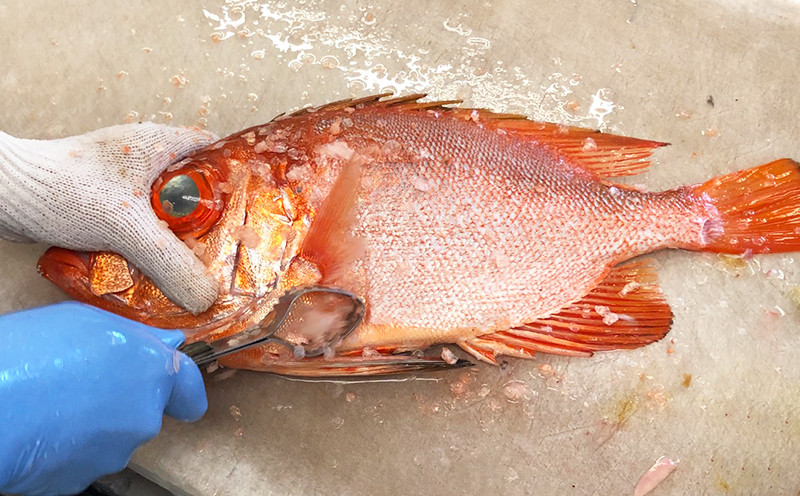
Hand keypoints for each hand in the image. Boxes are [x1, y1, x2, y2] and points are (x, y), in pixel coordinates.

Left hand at [0, 124, 219, 313]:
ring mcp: (126, 180)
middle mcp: (147, 158)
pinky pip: (144, 224)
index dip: (238, 179)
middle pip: (197, 187)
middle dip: (212, 220)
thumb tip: (207, 298)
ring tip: (199, 266)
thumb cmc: (64, 190)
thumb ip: (171, 263)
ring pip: (169, 210)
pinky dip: (153, 244)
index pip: (216, 151)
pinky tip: (159, 268)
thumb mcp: (127, 227)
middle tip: (229, 250)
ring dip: (181, 237)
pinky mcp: (106, 202)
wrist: (3, 196)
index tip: (254, 211)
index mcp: (161, 144)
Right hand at [0, 302, 206, 495]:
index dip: (180, 387)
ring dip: (95, 425)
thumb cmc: (28, 353)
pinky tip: (44, 430)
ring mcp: (115, 453)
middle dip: (123, 400)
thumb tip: (167, 342)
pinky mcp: (83, 481)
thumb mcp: (85, 320)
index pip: (189, 388)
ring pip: (115, 437)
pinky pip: (85, 460)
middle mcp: (144, 416)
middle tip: (81, 383)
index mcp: (153, 371)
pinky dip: (70, 450)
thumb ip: (135, 335)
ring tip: (54, 404)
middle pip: (146, 411)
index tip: (173, 388)